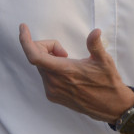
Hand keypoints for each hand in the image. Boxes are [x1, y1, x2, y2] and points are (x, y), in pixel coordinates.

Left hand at [17, 24, 132, 122]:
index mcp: (64, 71)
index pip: (34, 56)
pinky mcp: (52, 96)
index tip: (23, 27)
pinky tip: (67, 74)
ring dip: (49, 59)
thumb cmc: (108, 82)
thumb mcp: (104, 60)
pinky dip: (50, 69)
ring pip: (41, 67)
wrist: (110, 106)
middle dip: (47, 48)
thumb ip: (95, 45)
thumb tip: (95, 31)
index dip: (25, 40)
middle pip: (37, 57)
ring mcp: (52, 91)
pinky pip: (45, 76)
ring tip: (69, 63)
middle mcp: (53, 82)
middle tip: (64, 51)